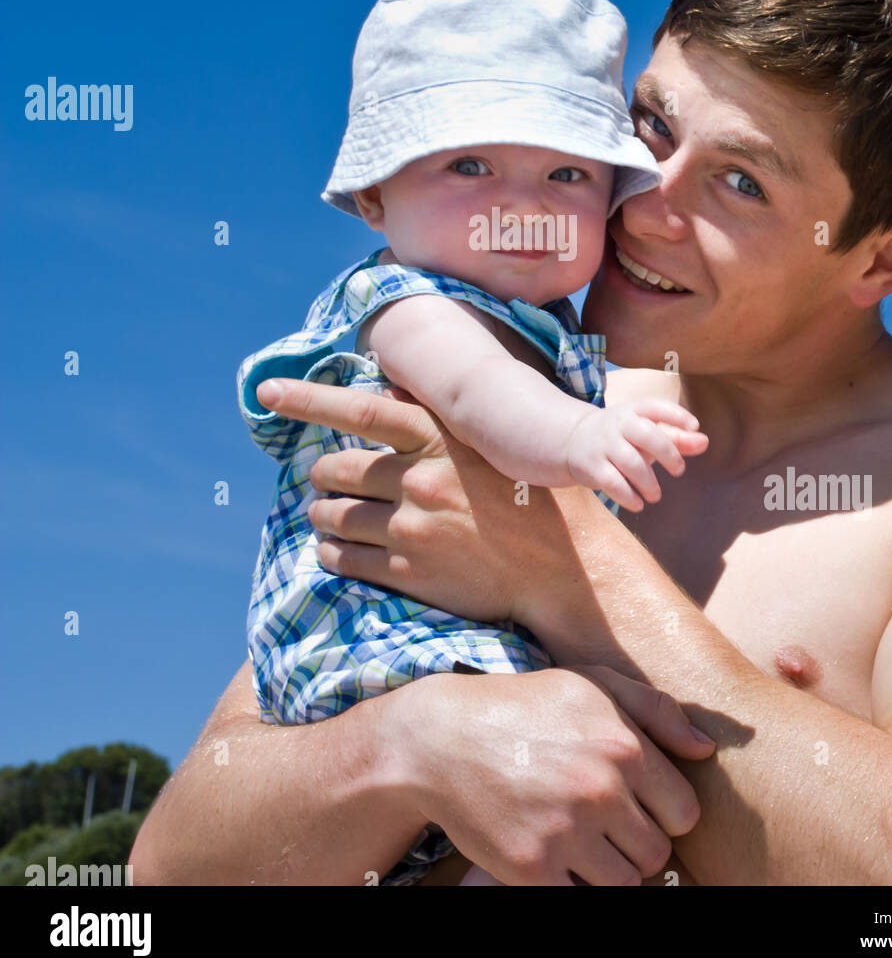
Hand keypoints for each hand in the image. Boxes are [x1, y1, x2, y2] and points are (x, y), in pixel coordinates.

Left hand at [256, 376, 568, 622]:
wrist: (561, 571)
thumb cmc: (532, 500)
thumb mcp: (491, 445)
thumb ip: (440, 417)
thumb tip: (392, 385)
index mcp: (440, 439)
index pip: (360, 410)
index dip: (308, 398)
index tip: (265, 391)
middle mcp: (421, 479)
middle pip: (335, 469)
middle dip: (322, 475)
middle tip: (328, 481)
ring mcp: (412, 528)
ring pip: (332, 517)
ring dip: (323, 516)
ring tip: (332, 516)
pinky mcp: (408, 572)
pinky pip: (343, 560)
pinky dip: (332, 553)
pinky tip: (340, 551)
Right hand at [386, 664, 714, 885]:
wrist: (442, 738)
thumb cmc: (525, 707)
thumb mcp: (591, 685)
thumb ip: (656, 710)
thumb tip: (706, 750)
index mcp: (624, 747)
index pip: (684, 813)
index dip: (661, 812)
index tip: (633, 802)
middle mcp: (600, 789)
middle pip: (656, 854)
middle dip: (634, 844)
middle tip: (601, 823)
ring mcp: (565, 832)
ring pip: (624, 883)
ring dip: (606, 869)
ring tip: (577, 839)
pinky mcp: (532, 868)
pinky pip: (581, 899)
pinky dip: (572, 884)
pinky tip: (553, 855)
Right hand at [566, 399, 708, 512]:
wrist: (574, 440)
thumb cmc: (623, 436)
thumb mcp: (646, 431)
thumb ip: (676, 437)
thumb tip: (705, 442)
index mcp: (634, 411)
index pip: (656, 407)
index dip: (677, 415)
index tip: (694, 427)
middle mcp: (618, 424)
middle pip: (647, 435)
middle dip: (668, 453)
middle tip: (679, 470)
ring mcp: (603, 444)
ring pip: (631, 462)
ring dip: (649, 483)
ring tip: (656, 495)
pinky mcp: (592, 466)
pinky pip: (612, 482)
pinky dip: (628, 496)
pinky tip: (638, 504)